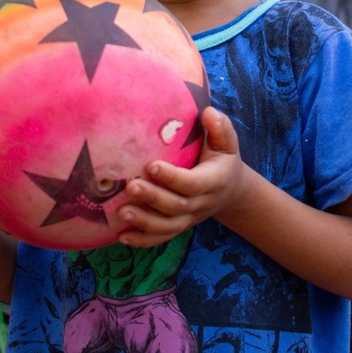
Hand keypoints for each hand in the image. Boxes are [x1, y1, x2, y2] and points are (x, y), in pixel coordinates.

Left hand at [114, 106, 251, 247]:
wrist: (230, 191)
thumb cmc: (222, 160)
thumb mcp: (227, 144)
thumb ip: (220, 129)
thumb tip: (209, 112)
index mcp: (213, 182)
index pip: (191, 183)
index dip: (172, 177)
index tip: (151, 166)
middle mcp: (200, 204)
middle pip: (175, 206)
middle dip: (152, 198)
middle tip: (130, 186)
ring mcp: (188, 218)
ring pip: (166, 226)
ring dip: (143, 221)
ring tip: (121, 212)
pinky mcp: (178, 226)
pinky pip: (161, 238)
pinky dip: (142, 240)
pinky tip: (122, 237)